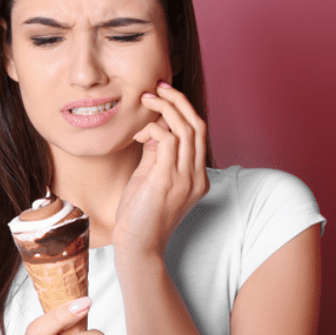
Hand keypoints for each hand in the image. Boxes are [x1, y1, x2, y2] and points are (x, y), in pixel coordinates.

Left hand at [113, 80, 209, 257]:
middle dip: (178, 100)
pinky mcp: (168, 181)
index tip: (163, 95)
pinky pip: (168, 141)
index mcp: (196, 176)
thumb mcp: (150, 178)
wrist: (137, 247)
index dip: (183, 109)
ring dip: (165, 108)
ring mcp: (185, 179)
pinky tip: (139, 133)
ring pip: (186, 128)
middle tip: (157, 86)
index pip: (198, 132)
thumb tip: (154, 127)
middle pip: (198, 124)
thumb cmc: (139, 216)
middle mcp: (196, 176)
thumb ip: (156, 154)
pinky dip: (154, 128)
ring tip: (146, 99)